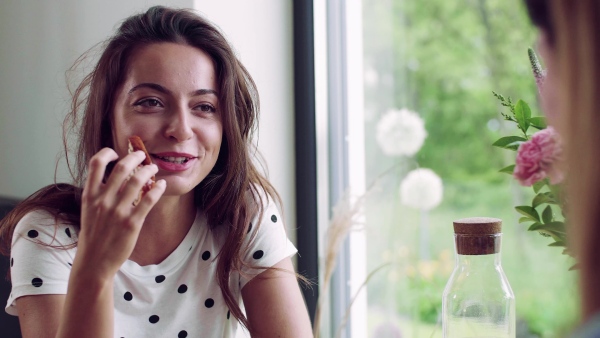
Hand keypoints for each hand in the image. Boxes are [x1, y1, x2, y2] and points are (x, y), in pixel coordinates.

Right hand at [75, 147, 165, 279]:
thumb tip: (116, 175)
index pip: (96, 164)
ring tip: (153, 168)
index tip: (117, 153)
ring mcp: (117, 212)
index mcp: (90, 196)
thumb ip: (100, 193)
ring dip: (149, 170)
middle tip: (143, 155)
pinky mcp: (132, 223)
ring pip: (137, 181)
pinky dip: (157, 189)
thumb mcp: (89, 210)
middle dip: (135, 157)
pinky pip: (149, 200)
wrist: (94, 262)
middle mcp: (103, 201)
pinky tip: (161, 185)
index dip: (107, 153)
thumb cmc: (94, 235)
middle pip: (122, 168)